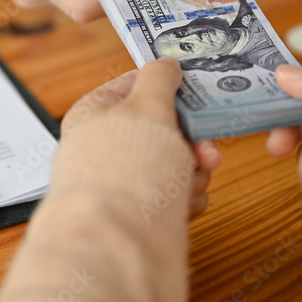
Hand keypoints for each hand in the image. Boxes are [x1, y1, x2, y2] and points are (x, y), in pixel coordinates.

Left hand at [62, 58, 221, 217]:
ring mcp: (122, 180)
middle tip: (208, 153)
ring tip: (188, 183)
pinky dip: (185, 198)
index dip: (169, 89)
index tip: (196, 95)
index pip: (135, 87)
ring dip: (191, 171)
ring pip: (174, 162)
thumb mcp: (147, 105)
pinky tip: (184, 205)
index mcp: (94, 114)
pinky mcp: (138, 210)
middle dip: (191, 141)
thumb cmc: (124, 166)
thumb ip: (160, 78)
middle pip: (163, 129)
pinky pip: (173, 194)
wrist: (119, 237)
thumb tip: (167, 64)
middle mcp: (104, 147)